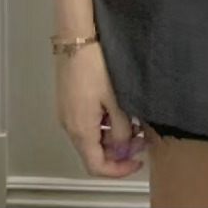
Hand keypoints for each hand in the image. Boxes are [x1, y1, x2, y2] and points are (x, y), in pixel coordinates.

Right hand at [55, 45, 145, 178]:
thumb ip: (121, 128)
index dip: (118, 170)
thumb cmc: (94, 64)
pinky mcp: (69, 101)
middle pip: (94, 152)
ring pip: (91, 137)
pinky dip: (103, 123)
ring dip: (112, 135)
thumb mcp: (115, 98)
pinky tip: (118, 109)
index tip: (137, 162)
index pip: (96, 166)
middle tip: (141, 138)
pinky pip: (87, 122)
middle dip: (119, 150)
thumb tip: (124, 146)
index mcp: (80, 129)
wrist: (76, 38)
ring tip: (133, 121)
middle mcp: (69, 126)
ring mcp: (67, 113)